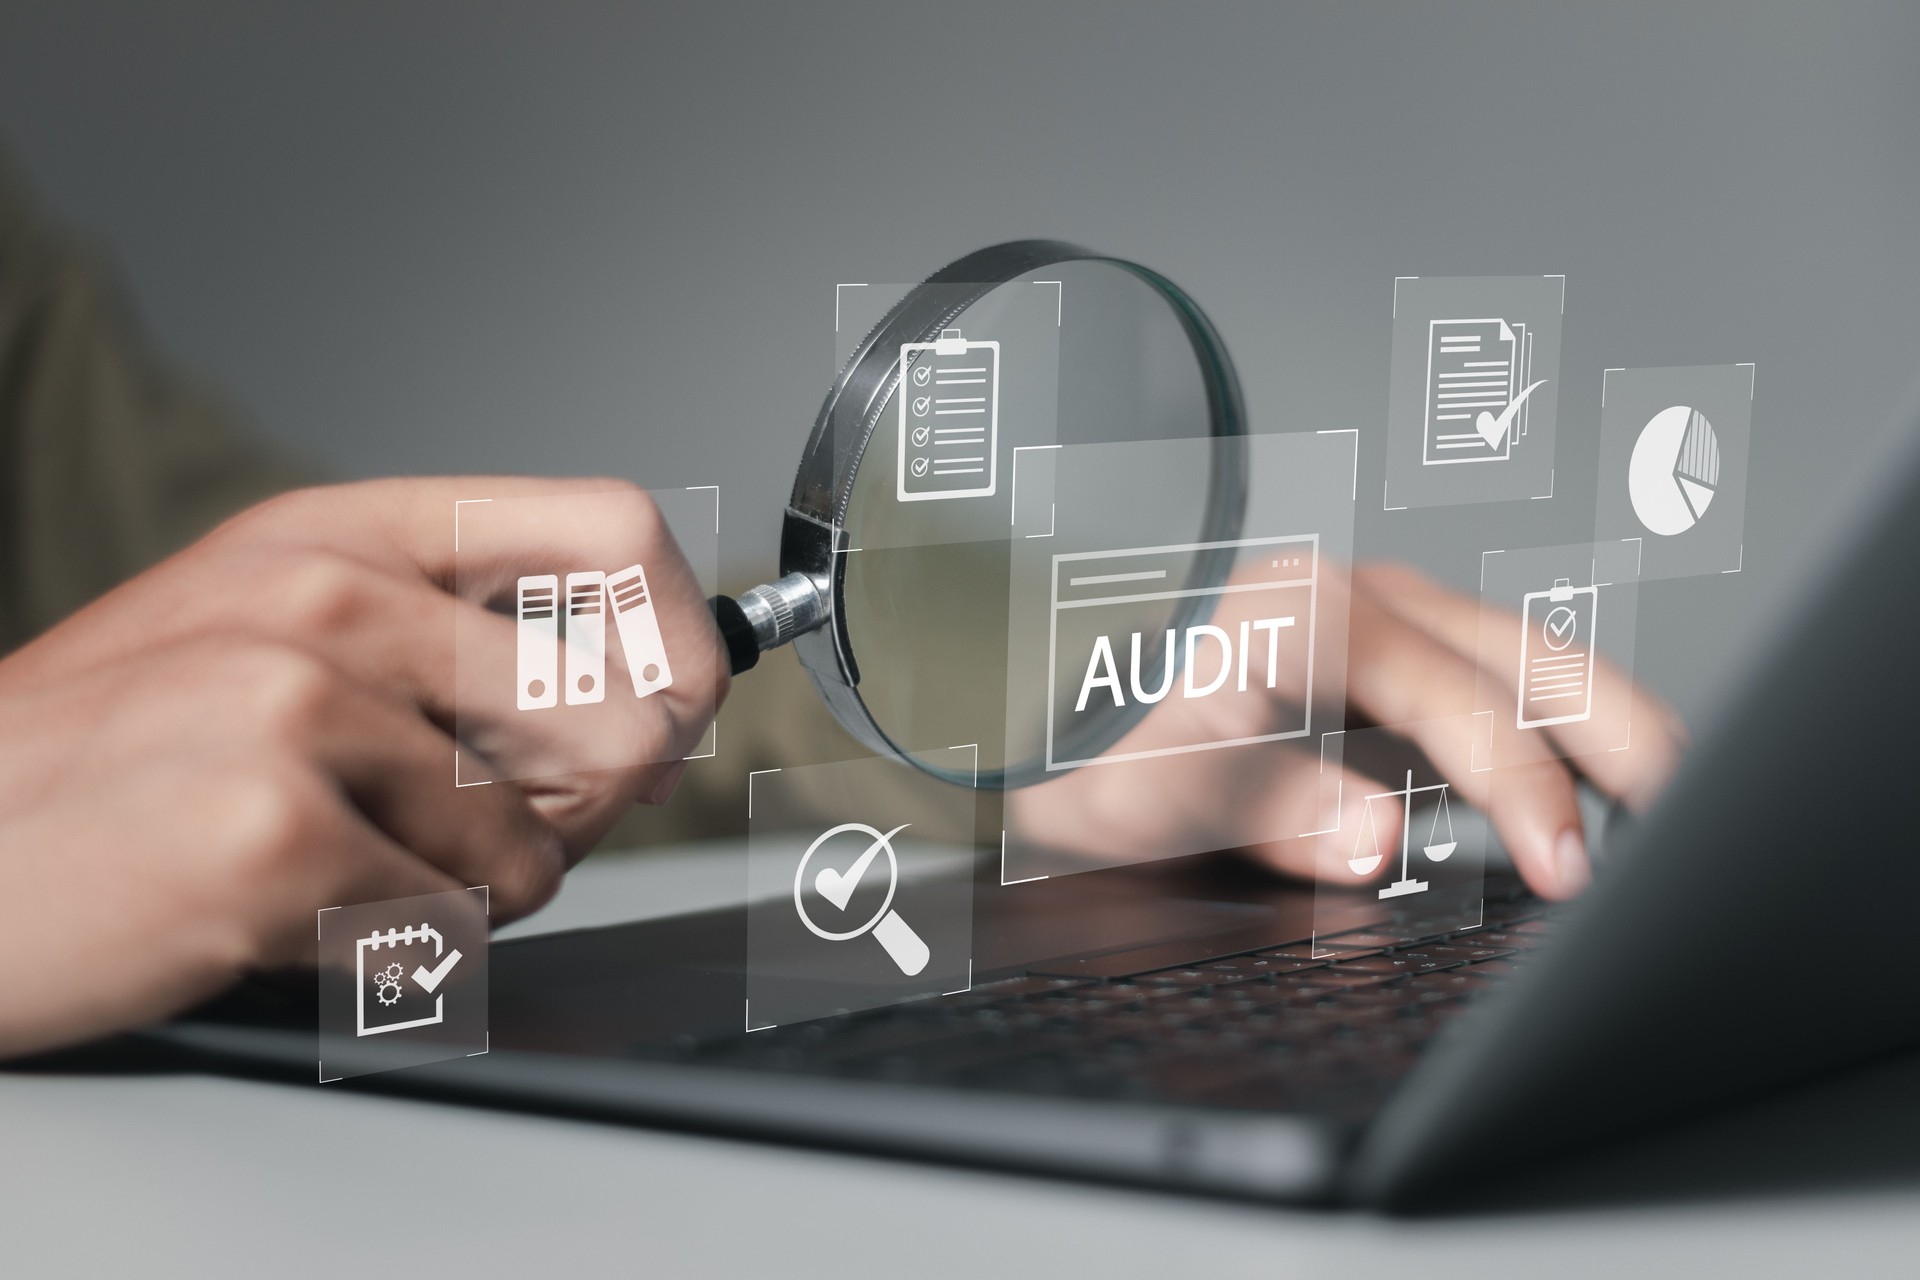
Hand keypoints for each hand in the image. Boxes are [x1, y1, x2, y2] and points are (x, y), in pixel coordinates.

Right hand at [0, 478, 725, 1057]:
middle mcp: (326, 596)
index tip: (662, 702)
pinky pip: (449, 931)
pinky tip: (287, 920)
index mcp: (340, 532)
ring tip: (335, 873)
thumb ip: (455, 651)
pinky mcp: (275, 835)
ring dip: (461, 895)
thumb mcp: (270, 640)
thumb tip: (655, 716)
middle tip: (480, 836)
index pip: (613, 527)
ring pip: (535, 851)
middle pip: (621, 714)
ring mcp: (297, 707)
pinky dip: (391, 958)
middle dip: (578, 812)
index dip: (674, 633)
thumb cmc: (107, 763)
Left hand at [1010, 560, 1681, 899]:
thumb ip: (1275, 809)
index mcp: (1318, 623)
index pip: (1467, 711)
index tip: (1574, 869)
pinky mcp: (1365, 644)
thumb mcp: (1162, 787)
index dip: (1531, 794)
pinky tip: (1560, 770)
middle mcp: (1356, 602)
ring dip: (1593, 718)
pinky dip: (1540, 718)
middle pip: (1528, 653)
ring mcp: (1366, 615)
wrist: (1022, 689)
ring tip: (1655, 789)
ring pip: (1518, 653)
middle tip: (1688, 804)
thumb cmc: (1087, 731)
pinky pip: (1480, 671)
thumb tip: (1377, 837)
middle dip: (1622, 728)